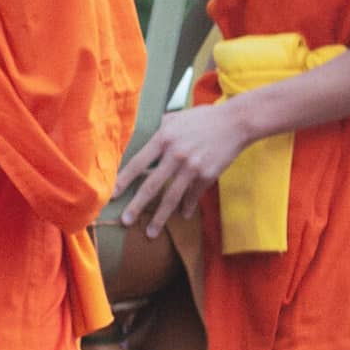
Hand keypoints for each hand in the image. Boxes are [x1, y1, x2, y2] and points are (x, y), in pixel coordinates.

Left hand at [115, 101, 251, 238]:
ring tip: (150, 232)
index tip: (112, 196)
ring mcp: (192, 166)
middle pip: (151, 185)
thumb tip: (143, 133)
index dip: (123, 181)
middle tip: (125, 221)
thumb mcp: (177, 117)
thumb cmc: (204, 118)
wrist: (236, 121)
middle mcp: (176, 154)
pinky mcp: (206, 175)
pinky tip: (182, 215)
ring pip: (171, 197)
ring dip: (160, 218)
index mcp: (164, 138)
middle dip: (136, 206)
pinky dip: (187, 207)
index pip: (138, 163)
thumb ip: (160, 128)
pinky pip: (193, 196)